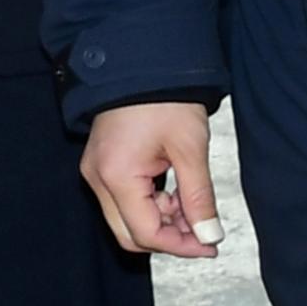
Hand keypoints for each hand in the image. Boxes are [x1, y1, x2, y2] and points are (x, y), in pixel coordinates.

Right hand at [77, 101, 224, 259]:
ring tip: (192, 205)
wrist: (140, 59)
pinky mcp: (102, 164)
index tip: (209, 244)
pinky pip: (123, 201)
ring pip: (127, 220)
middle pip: (130, 234)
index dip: (181, 246)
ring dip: (161, 221)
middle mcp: (98, 178)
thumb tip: (209, 235)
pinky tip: (174, 193)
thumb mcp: (190, 148)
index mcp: (117, 175)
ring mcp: (97, 171)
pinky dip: (150, 205)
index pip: (146, 233)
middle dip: (169, 237)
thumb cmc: (163, 97)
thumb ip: (199, 198)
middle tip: (202, 230)